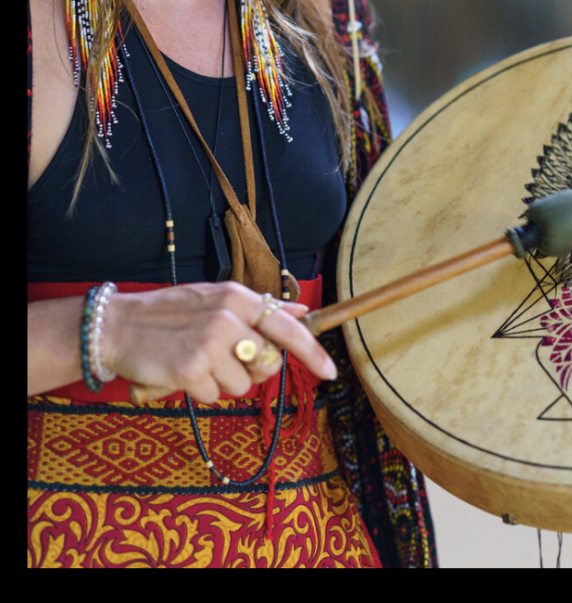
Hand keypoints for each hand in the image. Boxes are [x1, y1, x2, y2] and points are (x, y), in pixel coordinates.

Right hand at [102, 282, 335, 404]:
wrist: (117, 326)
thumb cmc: (171, 315)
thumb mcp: (217, 298)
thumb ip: (259, 307)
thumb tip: (302, 314)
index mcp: (238, 298)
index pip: (288, 328)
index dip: (313, 353)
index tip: (330, 372)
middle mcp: (227, 319)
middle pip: (268, 364)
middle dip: (252, 371)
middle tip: (225, 360)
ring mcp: (209, 344)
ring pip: (242, 386)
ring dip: (223, 382)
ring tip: (199, 363)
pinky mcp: (190, 370)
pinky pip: (214, 396)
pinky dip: (200, 391)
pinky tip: (183, 372)